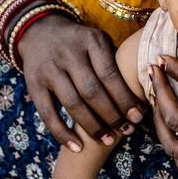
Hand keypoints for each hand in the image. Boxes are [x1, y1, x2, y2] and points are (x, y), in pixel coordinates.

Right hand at [18, 13, 145, 151]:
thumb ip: (117, 63)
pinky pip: (48, 114)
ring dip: (92, 127)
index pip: (110, 74)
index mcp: (91, 41)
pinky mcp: (33, 84)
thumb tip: (144, 97)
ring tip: (108, 140)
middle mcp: (68, 54)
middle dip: (112, 115)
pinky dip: (62, 133)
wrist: (40, 32)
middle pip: (92, 91)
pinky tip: (78, 147)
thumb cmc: (82, 44)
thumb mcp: (100, 41)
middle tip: (126, 130)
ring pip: (72, 104)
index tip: (138, 116)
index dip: (125, 98)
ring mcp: (49, 69)